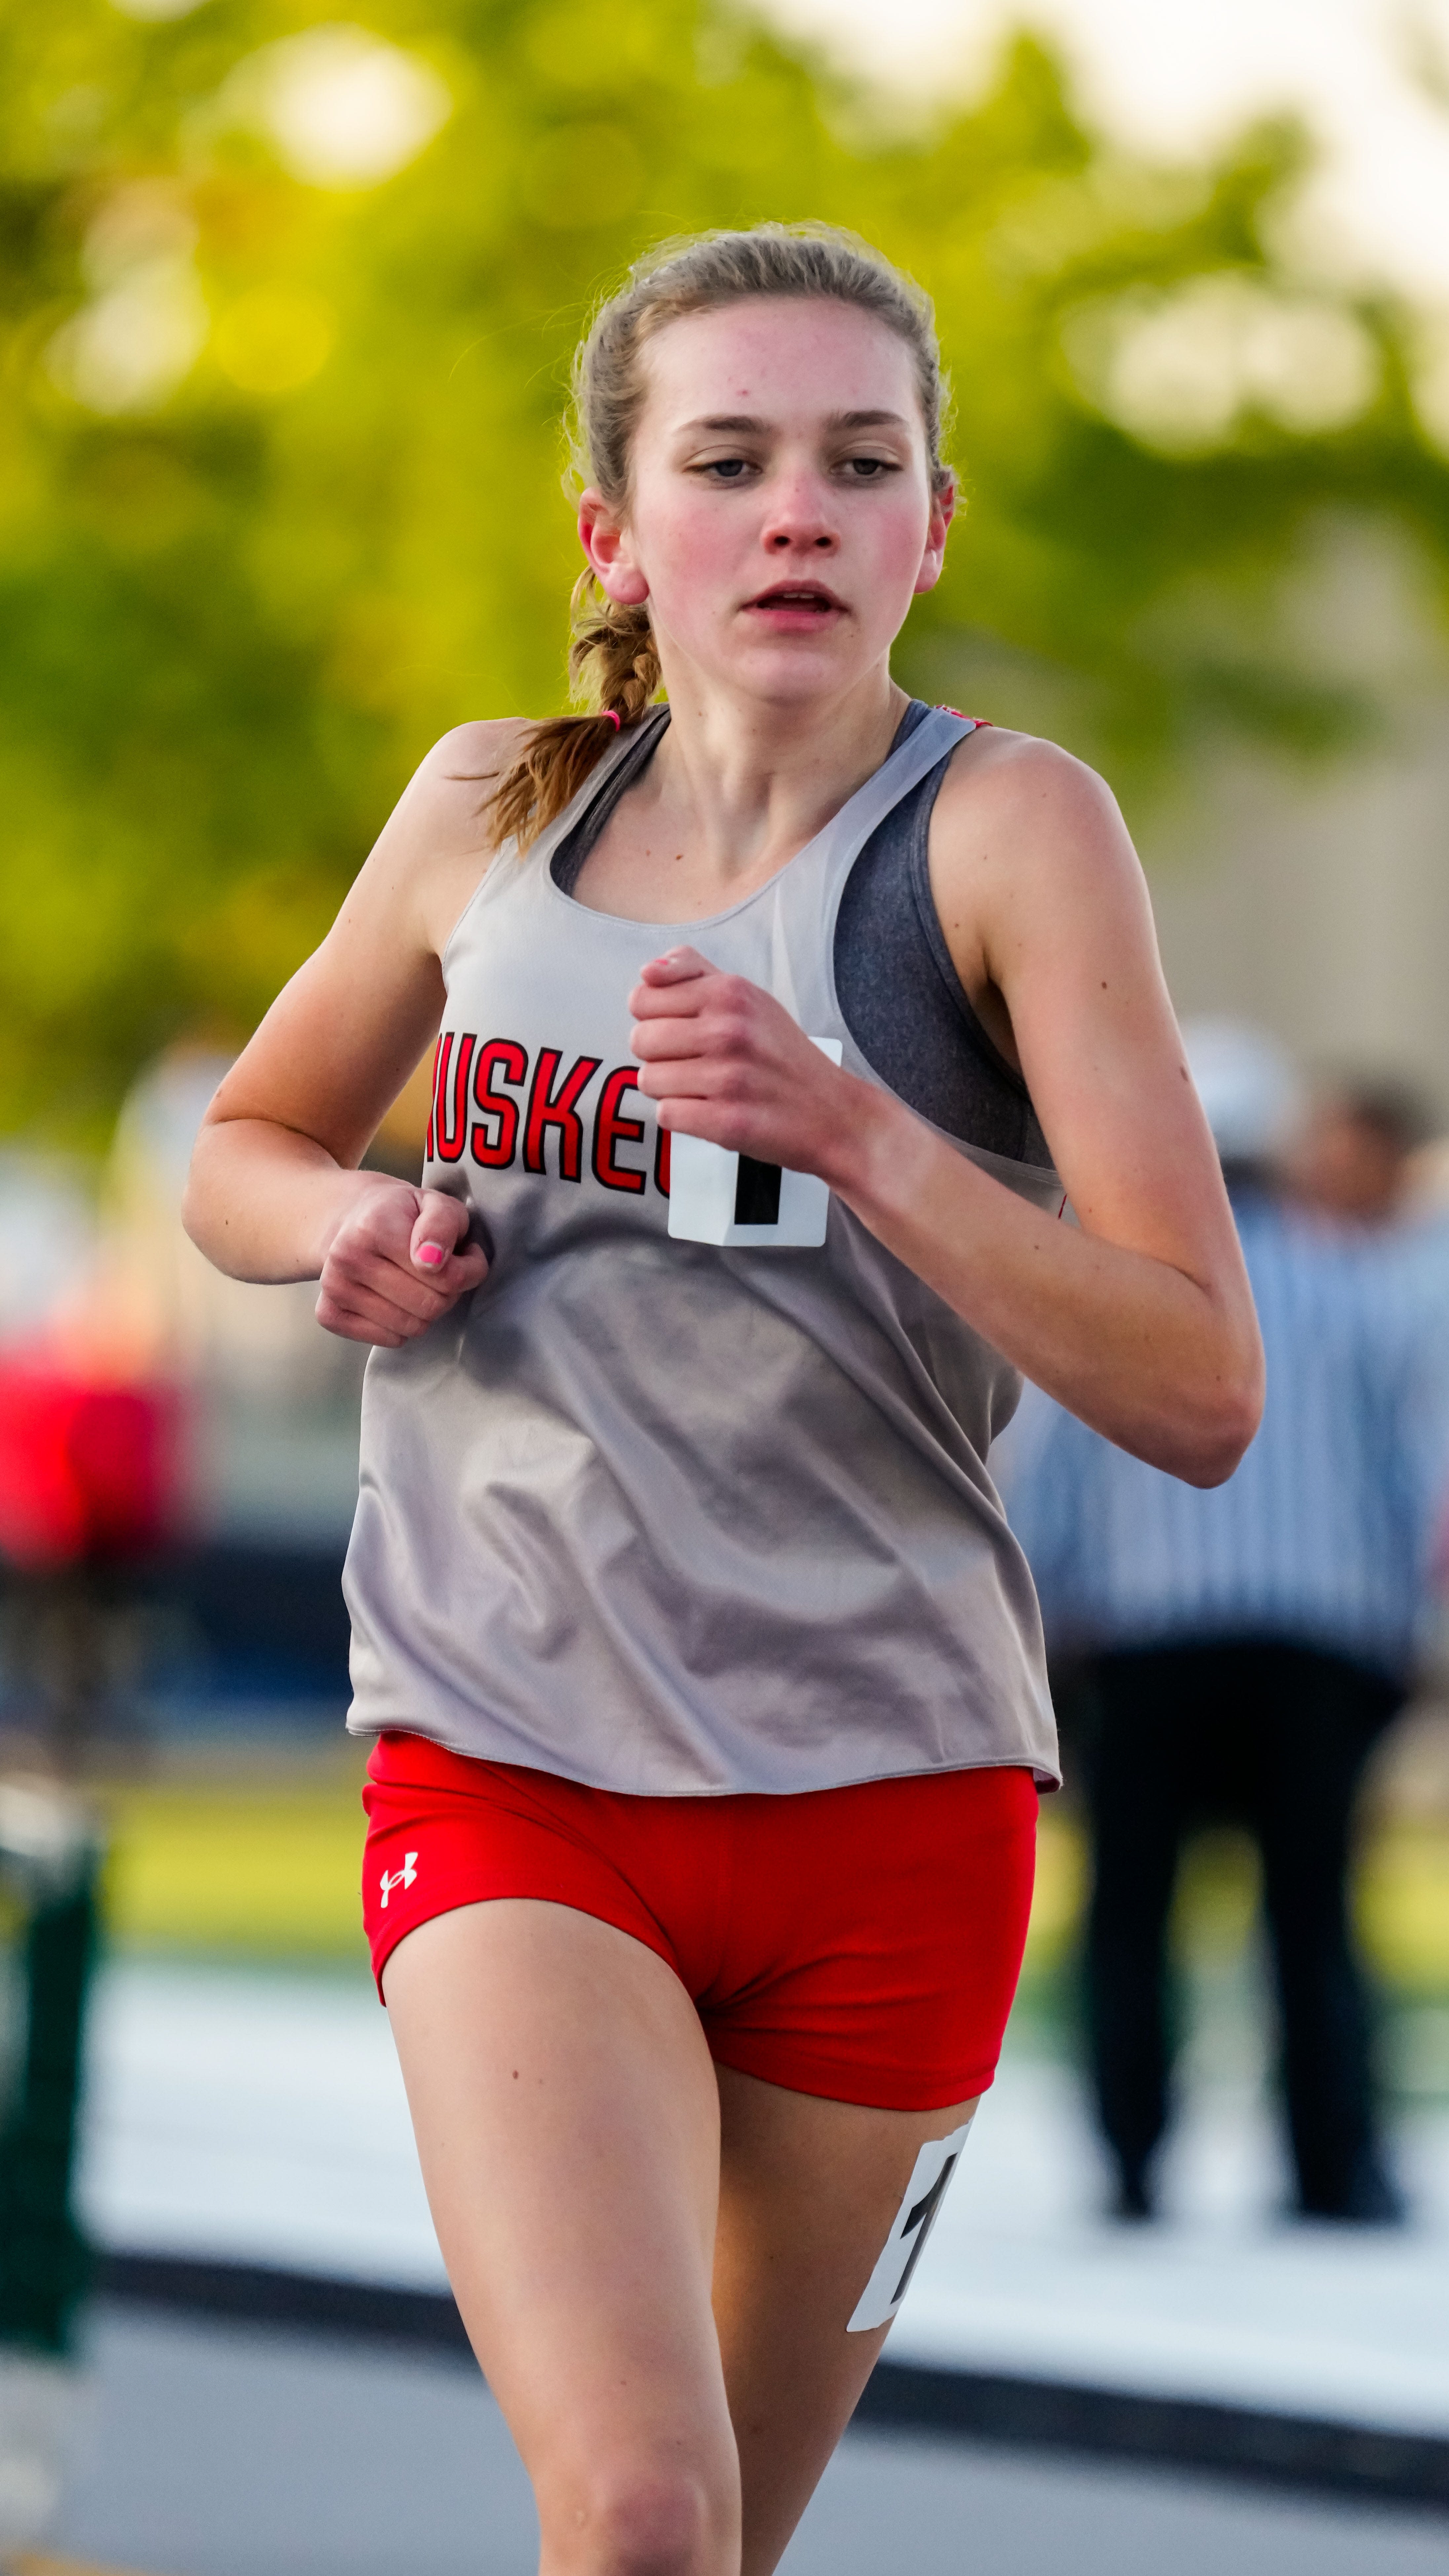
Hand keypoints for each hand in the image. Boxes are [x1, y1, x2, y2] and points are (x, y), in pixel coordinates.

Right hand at [315, 1182, 487, 1346]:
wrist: (352, 1220)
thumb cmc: (401, 1215)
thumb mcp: (435, 1203)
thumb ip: (444, 1224)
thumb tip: (432, 1260)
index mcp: (375, 1226)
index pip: (446, 1277)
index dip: (466, 1270)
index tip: (461, 1256)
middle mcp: (347, 1258)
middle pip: (430, 1306)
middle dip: (446, 1293)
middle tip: (439, 1272)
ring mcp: (334, 1288)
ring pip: (411, 1327)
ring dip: (425, 1311)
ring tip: (417, 1283)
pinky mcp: (329, 1314)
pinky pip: (389, 1339)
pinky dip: (401, 1326)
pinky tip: (395, 1298)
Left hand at [628, 946, 850, 1178]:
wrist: (833, 1114)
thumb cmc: (781, 1055)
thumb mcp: (748, 996)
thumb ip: (693, 972)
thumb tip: (646, 972)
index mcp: (729, 992)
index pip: (641, 998)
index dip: (655, 1018)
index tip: (682, 1029)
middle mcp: (728, 1030)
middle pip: (640, 1041)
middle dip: (661, 1056)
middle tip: (697, 1063)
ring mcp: (728, 1078)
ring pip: (648, 1080)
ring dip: (671, 1089)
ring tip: (707, 1089)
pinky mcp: (726, 1123)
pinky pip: (666, 1115)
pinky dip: (683, 1118)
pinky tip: (712, 1111)